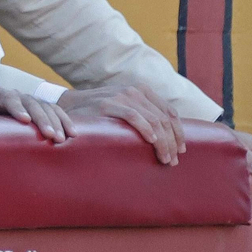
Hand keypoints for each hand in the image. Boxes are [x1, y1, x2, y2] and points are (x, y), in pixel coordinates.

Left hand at [0, 86, 75, 143]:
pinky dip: (64, 121)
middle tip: (50, 136)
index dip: (16, 108)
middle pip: (31, 103)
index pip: (8, 98)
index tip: (24, 121)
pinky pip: (55, 111)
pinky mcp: (38, 107)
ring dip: (56, 122)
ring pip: (46, 107)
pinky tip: (73, 133)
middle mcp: (14, 94)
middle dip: (42, 119)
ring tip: (63, 138)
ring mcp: (28, 100)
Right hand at [58, 84, 183, 164]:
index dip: (178, 133)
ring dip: (163, 142)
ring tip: (164, 158)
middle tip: (172, 161)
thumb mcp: (126, 108)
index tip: (180, 151)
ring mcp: (122, 95)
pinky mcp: (109, 103)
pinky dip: (146, 130)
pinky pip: (134, 117)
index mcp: (143, 90)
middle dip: (172, 142)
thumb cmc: (101, 114)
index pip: (169, 112)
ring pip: (153, 120)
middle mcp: (135, 90)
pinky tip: (152, 142)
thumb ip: (144, 114)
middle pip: (163, 119)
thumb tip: (169, 136)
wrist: (70, 106)